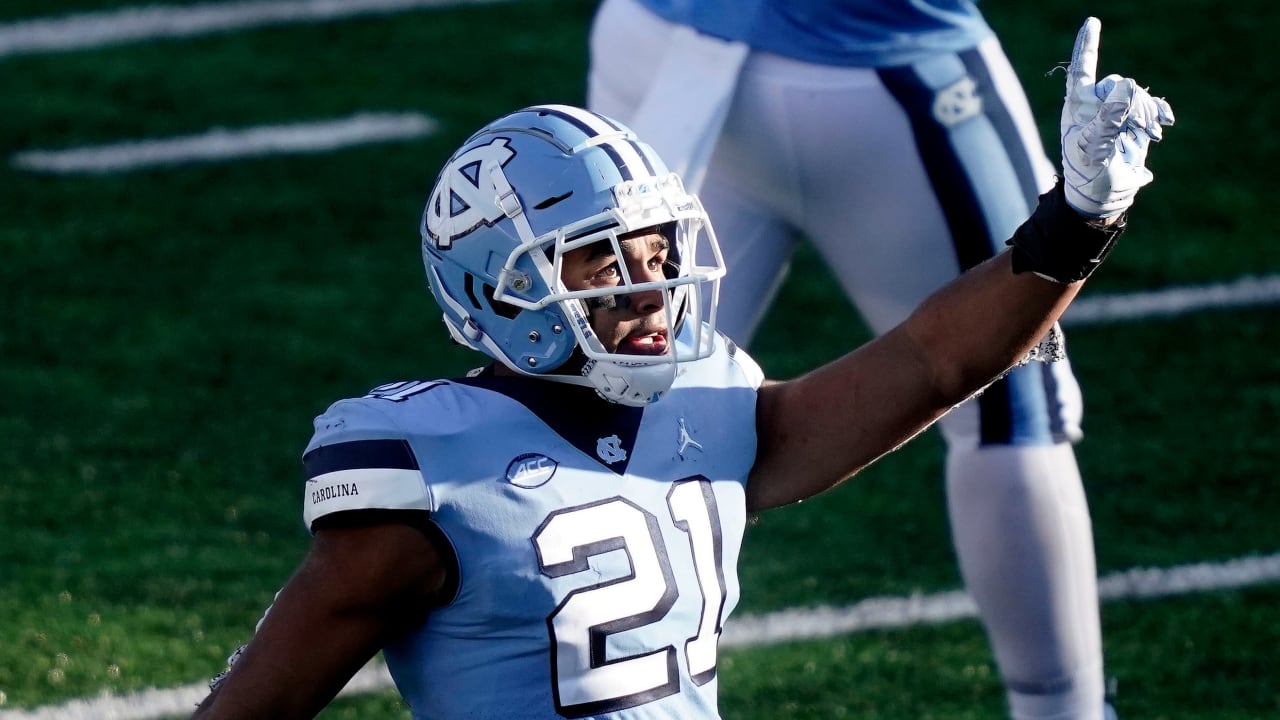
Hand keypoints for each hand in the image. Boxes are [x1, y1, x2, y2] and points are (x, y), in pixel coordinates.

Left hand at [1060, 17, 1173, 217]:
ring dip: (1143, 114)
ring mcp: (1115, 111)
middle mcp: (1094, 104)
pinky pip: (1150, 106)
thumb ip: (1109, 117)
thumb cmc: (1089, 173)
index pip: (1081, 69)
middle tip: (1134, 128)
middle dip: (1129, 103)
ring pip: (1136, 95)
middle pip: (1117, 82)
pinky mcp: (1133, 121)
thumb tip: (1125, 84)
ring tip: (1145, 137)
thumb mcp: (1096, 147)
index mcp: (1076, 106)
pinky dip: (1157, 115)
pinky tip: (1161, 127)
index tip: (1092, 21)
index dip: (1088, 45)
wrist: (1103, 195)